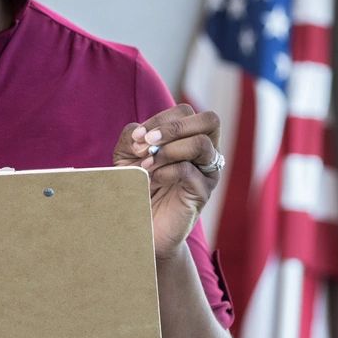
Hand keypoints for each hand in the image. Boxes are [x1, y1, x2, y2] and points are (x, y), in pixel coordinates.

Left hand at [112, 105, 224, 258]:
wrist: (140, 226)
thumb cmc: (136, 187)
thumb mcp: (127, 157)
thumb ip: (132, 137)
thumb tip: (139, 131)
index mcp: (190, 138)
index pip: (186, 111)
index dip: (160, 119)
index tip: (137, 138)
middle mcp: (205, 152)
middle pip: (210, 120)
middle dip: (174, 127)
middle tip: (148, 141)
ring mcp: (208, 172)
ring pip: (201, 144)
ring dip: (169, 150)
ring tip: (146, 165)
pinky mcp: (203, 192)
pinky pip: (190, 171)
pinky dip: (166, 170)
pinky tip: (152, 180)